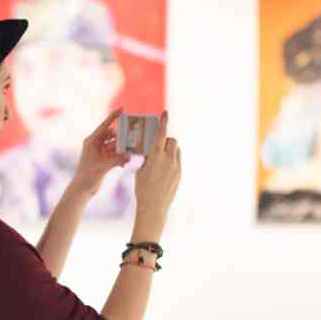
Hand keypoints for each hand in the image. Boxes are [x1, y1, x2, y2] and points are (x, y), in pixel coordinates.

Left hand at [72, 109, 131, 197]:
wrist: (82, 188)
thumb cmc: (88, 176)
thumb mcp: (104, 166)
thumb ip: (118, 159)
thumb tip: (130, 156)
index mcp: (91, 141)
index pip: (105, 125)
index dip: (113, 116)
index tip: (122, 109)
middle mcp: (95, 144)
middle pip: (112, 136)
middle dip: (122, 140)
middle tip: (131, 143)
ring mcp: (99, 151)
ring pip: (115, 145)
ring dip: (122, 150)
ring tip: (127, 157)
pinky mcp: (103, 159)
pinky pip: (115, 153)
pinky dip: (120, 157)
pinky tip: (123, 164)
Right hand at [132, 110, 180, 240]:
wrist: (153, 207)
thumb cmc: (142, 188)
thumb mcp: (141, 170)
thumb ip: (148, 158)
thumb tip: (152, 152)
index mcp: (156, 156)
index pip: (161, 134)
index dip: (163, 122)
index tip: (165, 113)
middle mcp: (168, 160)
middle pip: (172, 141)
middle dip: (166, 140)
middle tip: (158, 146)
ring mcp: (176, 167)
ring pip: (176, 150)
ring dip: (170, 150)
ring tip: (160, 159)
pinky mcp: (179, 174)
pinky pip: (178, 161)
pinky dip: (172, 160)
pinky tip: (164, 169)